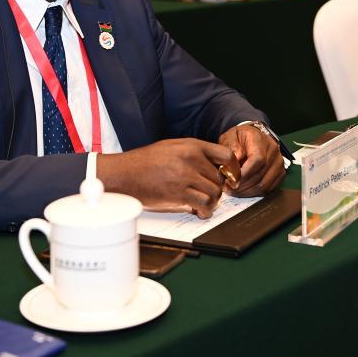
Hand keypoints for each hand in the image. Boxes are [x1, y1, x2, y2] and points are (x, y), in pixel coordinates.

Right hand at [97, 139, 239, 218]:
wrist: (124, 174)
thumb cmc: (144, 162)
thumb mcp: (172, 148)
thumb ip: (193, 154)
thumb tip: (212, 167)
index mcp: (191, 145)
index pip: (226, 155)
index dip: (233, 169)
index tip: (232, 178)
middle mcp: (191, 158)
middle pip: (220, 178)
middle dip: (216, 189)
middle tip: (208, 194)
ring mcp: (185, 175)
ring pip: (215, 192)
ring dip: (212, 201)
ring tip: (203, 204)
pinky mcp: (179, 193)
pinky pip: (204, 203)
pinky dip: (205, 210)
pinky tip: (199, 211)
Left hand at [218, 124, 285, 196]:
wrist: (251, 136)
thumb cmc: (239, 138)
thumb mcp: (229, 138)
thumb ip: (230, 151)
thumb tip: (231, 167)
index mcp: (259, 139)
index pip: (257, 160)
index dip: (245, 173)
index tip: (232, 181)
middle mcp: (273, 150)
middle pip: (261, 174)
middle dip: (243, 185)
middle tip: (229, 189)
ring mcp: (278, 162)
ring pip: (265, 185)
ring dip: (248, 192)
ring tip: (235, 191)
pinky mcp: (280, 173)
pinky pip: (269, 188)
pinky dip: (256, 193)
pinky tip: (244, 191)